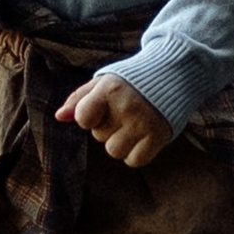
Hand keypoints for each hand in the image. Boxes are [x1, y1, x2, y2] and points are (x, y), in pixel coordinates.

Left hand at [55, 70, 172, 169]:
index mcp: (109, 89)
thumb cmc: (131, 79)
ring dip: (121, 141)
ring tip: (133, 123)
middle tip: (125, 110)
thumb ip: (79, 99)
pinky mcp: (159, 136)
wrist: (174, 73)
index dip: (88, 117)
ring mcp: (143, 122)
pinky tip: (143, 135)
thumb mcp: (104, 82)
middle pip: (99, 136)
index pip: (82, 118)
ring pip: (114, 151)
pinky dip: (137, 153)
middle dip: (109, 126)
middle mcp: (127, 106)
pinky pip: (134, 161)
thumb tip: (59, 117)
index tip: (101, 108)